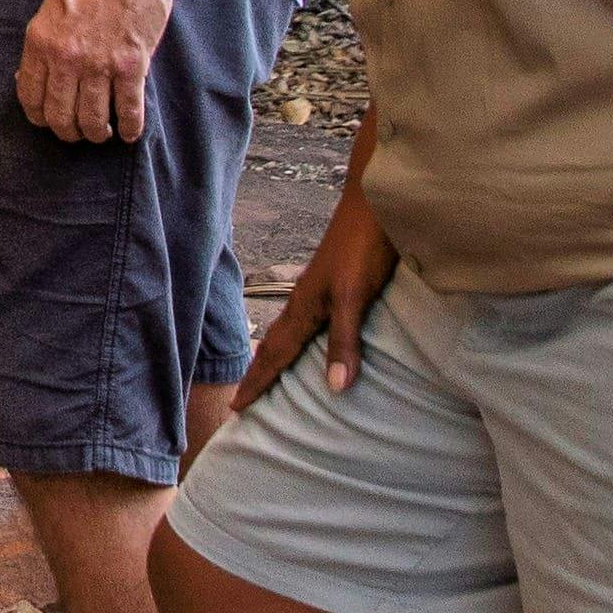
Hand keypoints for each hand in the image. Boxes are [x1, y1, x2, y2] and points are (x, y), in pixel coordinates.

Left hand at [17, 0, 174, 147]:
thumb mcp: (50, 7)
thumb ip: (43, 44)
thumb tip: (32, 76)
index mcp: (40, 42)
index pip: (30, 97)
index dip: (39, 117)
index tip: (49, 121)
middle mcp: (66, 58)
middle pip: (60, 117)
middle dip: (68, 132)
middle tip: (78, 132)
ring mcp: (99, 64)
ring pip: (93, 120)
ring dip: (97, 134)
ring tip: (102, 132)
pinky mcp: (132, 64)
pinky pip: (128, 110)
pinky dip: (129, 128)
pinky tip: (128, 132)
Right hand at [238, 181, 399, 407]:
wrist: (375, 203)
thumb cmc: (364, 248)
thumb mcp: (356, 297)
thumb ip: (344, 341)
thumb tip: (335, 389)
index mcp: (305, 309)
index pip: (275, 354)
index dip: (258, 382)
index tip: (237, 409)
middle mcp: (304, 301)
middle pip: (274, 344)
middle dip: (257, 373)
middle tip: (241, 400)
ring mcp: (316, 290)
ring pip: (286, 331)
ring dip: (274, 355)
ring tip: (264, 374)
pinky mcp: (331, 282)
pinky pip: (303, 321)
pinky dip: (294, 338)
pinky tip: (305, 338)